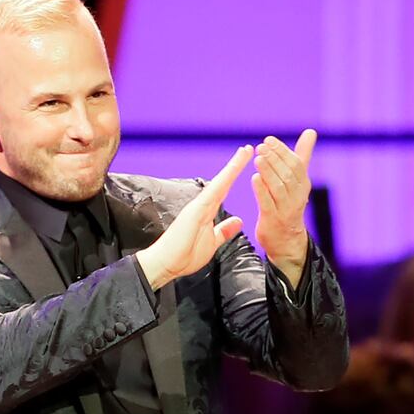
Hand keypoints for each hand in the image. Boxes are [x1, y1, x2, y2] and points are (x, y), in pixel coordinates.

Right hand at [136, 145, 253, 289]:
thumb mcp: (212, 242)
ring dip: (232, 167)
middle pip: (223, 182)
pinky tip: (232, 171)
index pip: (224, 191)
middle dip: (235, 165)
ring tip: (244, 153)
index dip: (234, 177)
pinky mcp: (195, 211)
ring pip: (219, 183)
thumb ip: (224, 230)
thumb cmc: (184, 256)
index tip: (246, 163)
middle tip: (248, 149)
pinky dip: (223, 181)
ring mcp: (198, 206)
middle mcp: (202, 205)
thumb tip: (238, 221)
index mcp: (207, 212)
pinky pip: (212, 193)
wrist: (165, 264)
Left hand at [252, 129, 315, 285]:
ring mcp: (285, 209)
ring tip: (258, 159)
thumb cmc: (289, 203)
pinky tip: (254, 179)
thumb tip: (311, 131)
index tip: (269, 139)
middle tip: (261, 146)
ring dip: (268, 172)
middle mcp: (297, 196)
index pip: (295, 164)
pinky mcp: (273, 220)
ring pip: (278, 188)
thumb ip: (302, 156)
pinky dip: (262, 191)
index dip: (282, 151)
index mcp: (302, 185)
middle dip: (274, 159)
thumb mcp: (298, 180)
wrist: (286, 239)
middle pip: (287, 174)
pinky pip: (268, 204)